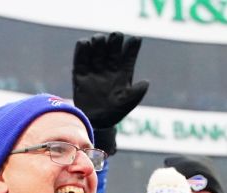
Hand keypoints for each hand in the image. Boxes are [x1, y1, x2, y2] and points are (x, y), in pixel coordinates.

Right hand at [72, 31, 148, 153]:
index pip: (129, 54)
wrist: (95, 122)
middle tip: (115, 37)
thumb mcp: (128, 102)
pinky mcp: (80, 73)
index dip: (133, 46)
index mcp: (123, 71)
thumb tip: (146, 83)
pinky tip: (84, 43)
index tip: (135, 40)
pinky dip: (81, 49)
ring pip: (97, 48)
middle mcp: (110, 67)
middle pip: (112, 46)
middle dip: (114, 39)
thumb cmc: (115, 112)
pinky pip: (80, 58)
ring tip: (98, 40)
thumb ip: (137, 93)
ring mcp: (95, 68)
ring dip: (98, 41)